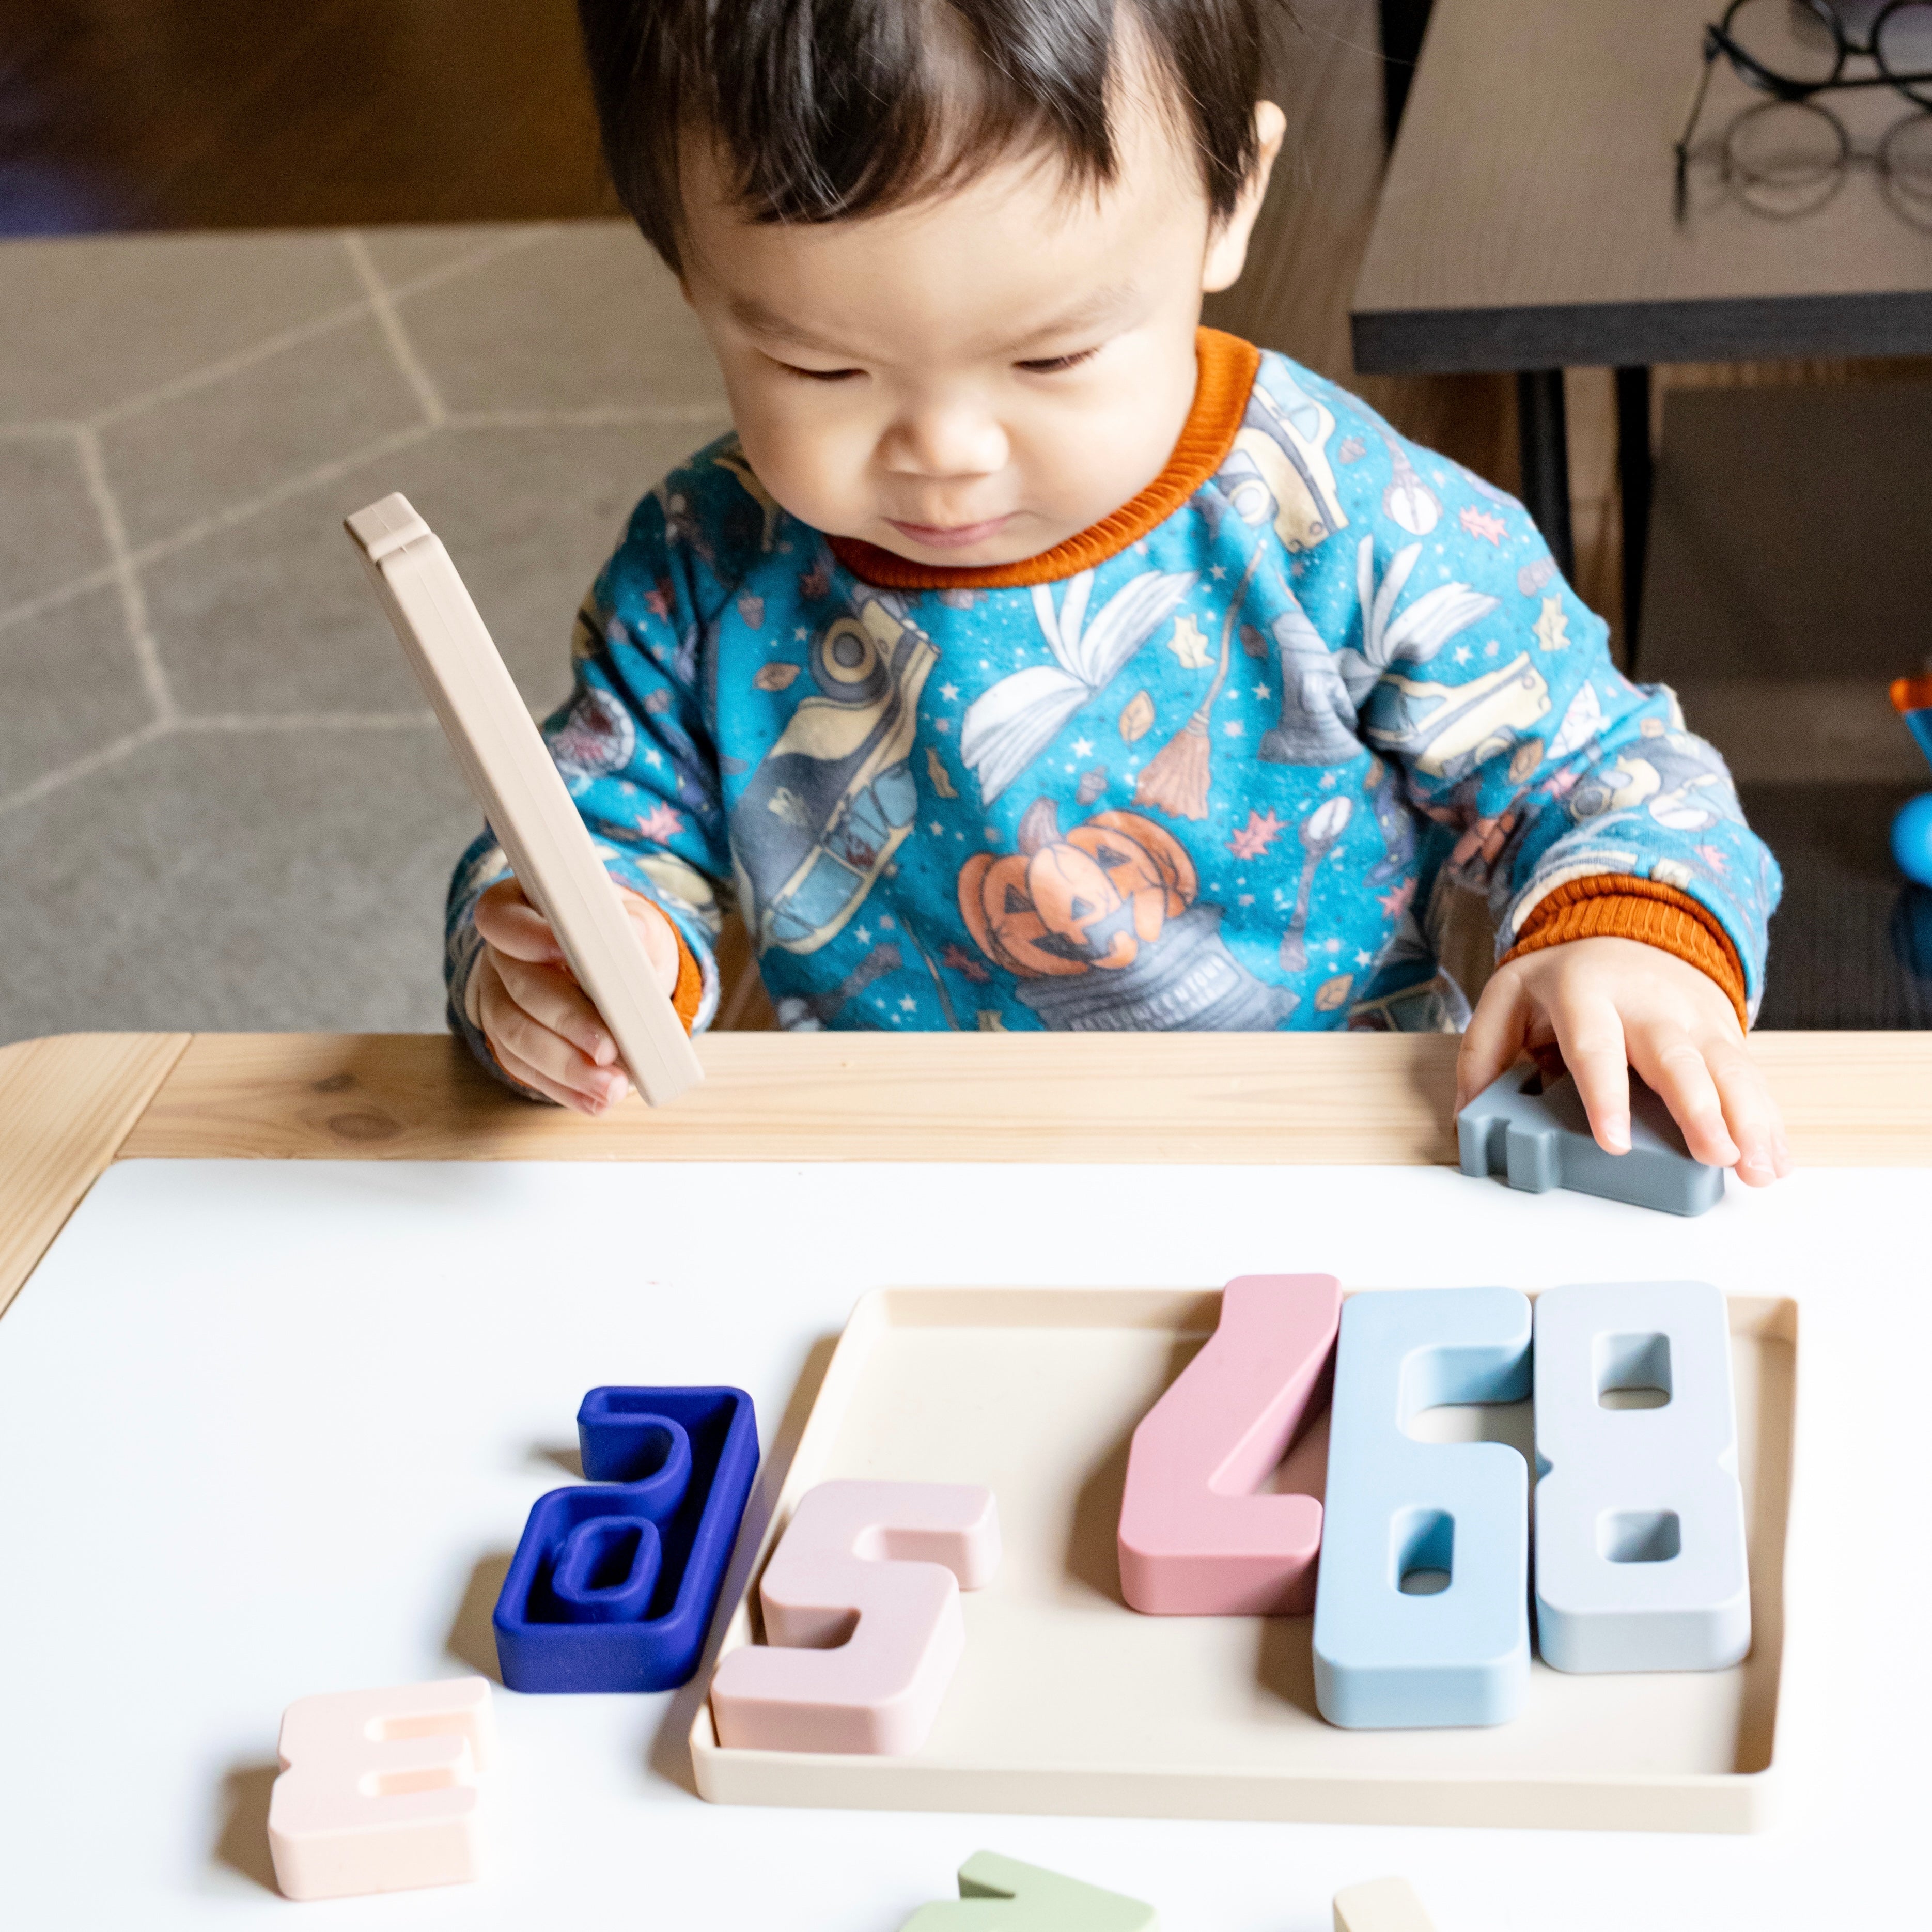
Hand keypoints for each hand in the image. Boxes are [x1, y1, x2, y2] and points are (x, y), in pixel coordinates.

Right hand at [469, 878, 680, 1114]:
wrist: (615, 973)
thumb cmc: (621, 939)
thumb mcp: (636, 923)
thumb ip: (637, 925)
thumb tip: (633, 931)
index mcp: (521, 909)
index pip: (503, 918)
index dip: (527, 937)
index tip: (562, 952)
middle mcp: (501, 956)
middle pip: (521, 988)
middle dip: (567, 1022)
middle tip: (607, 1048)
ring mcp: (498, 1001)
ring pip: (517, 1037)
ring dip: (566, 1067)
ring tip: (610, 1087)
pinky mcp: (508, 1042)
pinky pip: (526, 1069)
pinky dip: (563, 1087)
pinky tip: (595, 1100)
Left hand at [1456, 937, 1790, 1187]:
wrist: (1630, 925)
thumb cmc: (1565, 977)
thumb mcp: (1510, 996)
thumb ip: (1483, 1052)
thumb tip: (1467, 1115)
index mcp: (1585, 993)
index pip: (1595, 1047)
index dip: (1606, 1095)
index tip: (1614, 1142)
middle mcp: (1648, 1006)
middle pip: (1678, 1059)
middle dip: (1701, 1109)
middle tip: (1717, 1155)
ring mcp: (1694, 1018)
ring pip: (1728, 1070)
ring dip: (1750, 1121)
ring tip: (1760, 1169)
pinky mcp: (1726, 1033)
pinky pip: (1752, 1078)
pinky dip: (1769, 1121)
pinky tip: (1776, 1159)